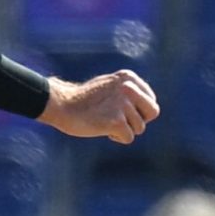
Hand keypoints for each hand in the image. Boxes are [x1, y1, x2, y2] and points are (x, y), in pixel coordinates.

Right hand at [39, 71, 159, 142]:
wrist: (61, 105)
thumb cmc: (84, 100)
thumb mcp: (110, 86)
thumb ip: (130, 93)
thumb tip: (149, 108)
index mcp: (129, 78)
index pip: (151, 100)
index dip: (140, 110)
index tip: (124, 112)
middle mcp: (129, 88)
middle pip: (153, 112)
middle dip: (140, 120)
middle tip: (123, 121)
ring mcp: (123, 104)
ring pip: (139, 128)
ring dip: (124, 130)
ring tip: (105, 122)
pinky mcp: (116, 121)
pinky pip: (128, 137)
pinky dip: (117, 137)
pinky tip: (104, 130)